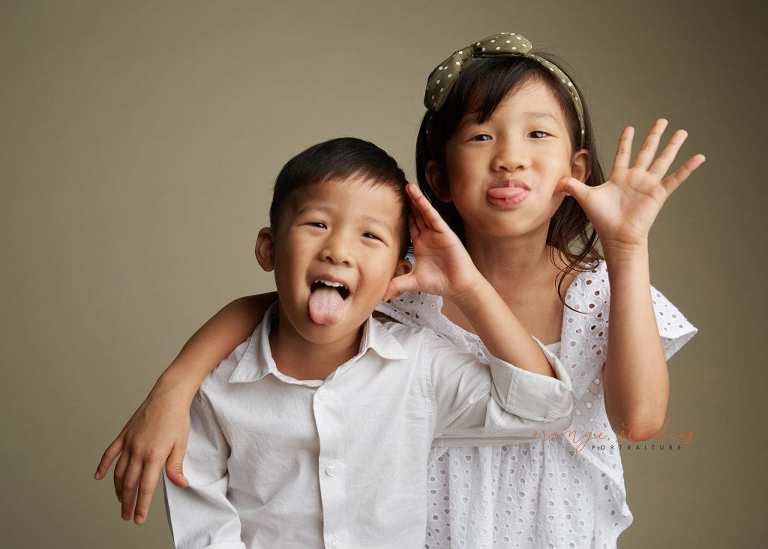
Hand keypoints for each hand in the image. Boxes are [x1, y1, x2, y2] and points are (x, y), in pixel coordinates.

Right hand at [94, 380, 190, 523]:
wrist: (168, 396)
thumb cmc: (177, 419)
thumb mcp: (181, 444)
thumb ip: (176, 466)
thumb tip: (180, 484)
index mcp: (154, 456)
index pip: (146, 487)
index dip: (141, 505)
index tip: (138, 519)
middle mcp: (138, 451)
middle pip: (130, 484)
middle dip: (128, 503)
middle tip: (127, 516)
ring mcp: (129, 443)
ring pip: (119, 472)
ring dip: (118, 488)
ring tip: (121, 500)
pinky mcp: (124, 435)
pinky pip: (110, 453)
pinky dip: (103, 466)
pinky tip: (98, 477)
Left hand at [383, 183, 479, 300]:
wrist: (458, 287)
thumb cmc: (440, 283)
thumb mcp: (413, 282)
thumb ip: (397, 284)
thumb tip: (380, 294)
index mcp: (419, 244)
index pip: (408, 225)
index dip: (400, 214)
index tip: (389, 203)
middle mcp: (428, 236)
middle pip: (415, 215)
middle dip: (407, 202)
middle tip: (397, 187)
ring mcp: (437, 234)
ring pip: (424, 213)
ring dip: (417, 200)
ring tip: (408, 186)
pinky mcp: (446, 234)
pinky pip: (435, 218)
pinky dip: (427, 208)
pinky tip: (420, 199)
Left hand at [559, 119, 704, 253]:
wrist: (617, 235)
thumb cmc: (602, 219)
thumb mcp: (584, 197)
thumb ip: (573, 186)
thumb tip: (558, 179)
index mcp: (619, 176)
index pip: (623, 153)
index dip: (626, 141)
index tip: (630, 128)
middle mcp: (636, 177)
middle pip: (646, 151)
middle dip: (653, 135)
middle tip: (662, 120)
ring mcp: (648, 184)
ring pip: (662, 159)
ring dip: (672, 146)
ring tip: (682, 132)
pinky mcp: (659, 193)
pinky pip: (676, 178)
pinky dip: (688, 168)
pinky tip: (699, 157)